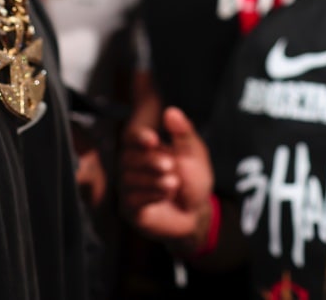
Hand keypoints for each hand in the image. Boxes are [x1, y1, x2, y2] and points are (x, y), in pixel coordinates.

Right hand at [118, 106, 214, 253]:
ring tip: (174, 182)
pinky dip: (150, 195)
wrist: (197, 213)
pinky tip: (165, 195)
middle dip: (149, 161)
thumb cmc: (193, 181)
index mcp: (146, 149)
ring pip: (129, 179)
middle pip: (128, 158)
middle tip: (170, 165)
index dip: (139, 137)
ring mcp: (129, 188)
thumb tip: (172, 111)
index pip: (131, 137)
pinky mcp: (130, 209)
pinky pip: (131, 199)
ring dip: (153, 180)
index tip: (153, 139)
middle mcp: (133, 167)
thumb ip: (184, 133)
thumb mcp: (194, 154)